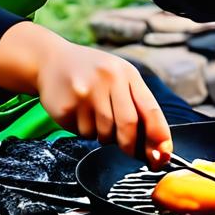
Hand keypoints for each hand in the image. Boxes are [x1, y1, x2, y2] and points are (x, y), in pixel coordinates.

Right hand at [0, 22, 171, 167]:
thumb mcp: (119, 77)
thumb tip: (156, 147)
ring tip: (95, 117)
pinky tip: (79, 113)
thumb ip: (137, 106)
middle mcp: (109, 78)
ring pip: (104, 133)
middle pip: (128, 125)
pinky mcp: (67, 106)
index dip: (160, 135)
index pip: (151, 109)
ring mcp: (86, 92)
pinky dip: (85, 130)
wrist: (51, 60)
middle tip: (128, 149)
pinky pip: (83, 133)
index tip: (163, 154)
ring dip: (104, 136)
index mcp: (127, 73)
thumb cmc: (93, 73)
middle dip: (131, 145)